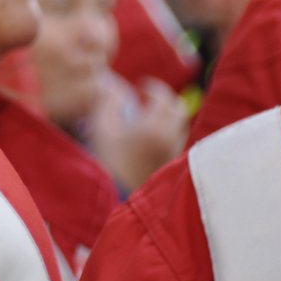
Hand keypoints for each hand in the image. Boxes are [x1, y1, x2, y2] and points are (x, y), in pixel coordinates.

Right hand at [88, 76, 187, 191]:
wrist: (118, 195)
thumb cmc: (107, 160)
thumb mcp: (101, 127)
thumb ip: (108, 102)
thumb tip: (113, 86)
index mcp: (154, 126)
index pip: (164, 96)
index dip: (153, 87)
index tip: (141, 86)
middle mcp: (170, 138)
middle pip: (178, 109)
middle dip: (165, 100)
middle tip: (149, 98)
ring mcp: (173, 152)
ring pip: (179, 125)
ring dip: (167, 116)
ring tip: (148, 116)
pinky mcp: (170, 163)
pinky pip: (175, 140)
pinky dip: (166, 131)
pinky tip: (149, 136)